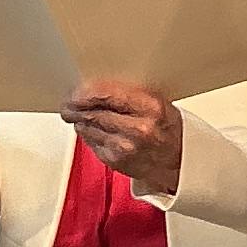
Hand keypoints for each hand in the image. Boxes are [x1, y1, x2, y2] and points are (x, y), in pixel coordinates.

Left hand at [63, 81, 185, 198]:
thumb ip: (128, 93)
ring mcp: (125, 147)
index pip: (107, 94)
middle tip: (68, 102)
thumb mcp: (157, 102)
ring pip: (87, 127)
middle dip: (74, 106)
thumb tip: (95, 84)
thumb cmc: (167, 129)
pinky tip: (93, 129)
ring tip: (78, 114)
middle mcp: (138, 129)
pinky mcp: (115, 161)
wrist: (178, 161)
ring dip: (79, 119)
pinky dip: (88, 134)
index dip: (85, 91)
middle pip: (92, 112)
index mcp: (150, 107)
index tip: (76, 89)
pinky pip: (90, 143)